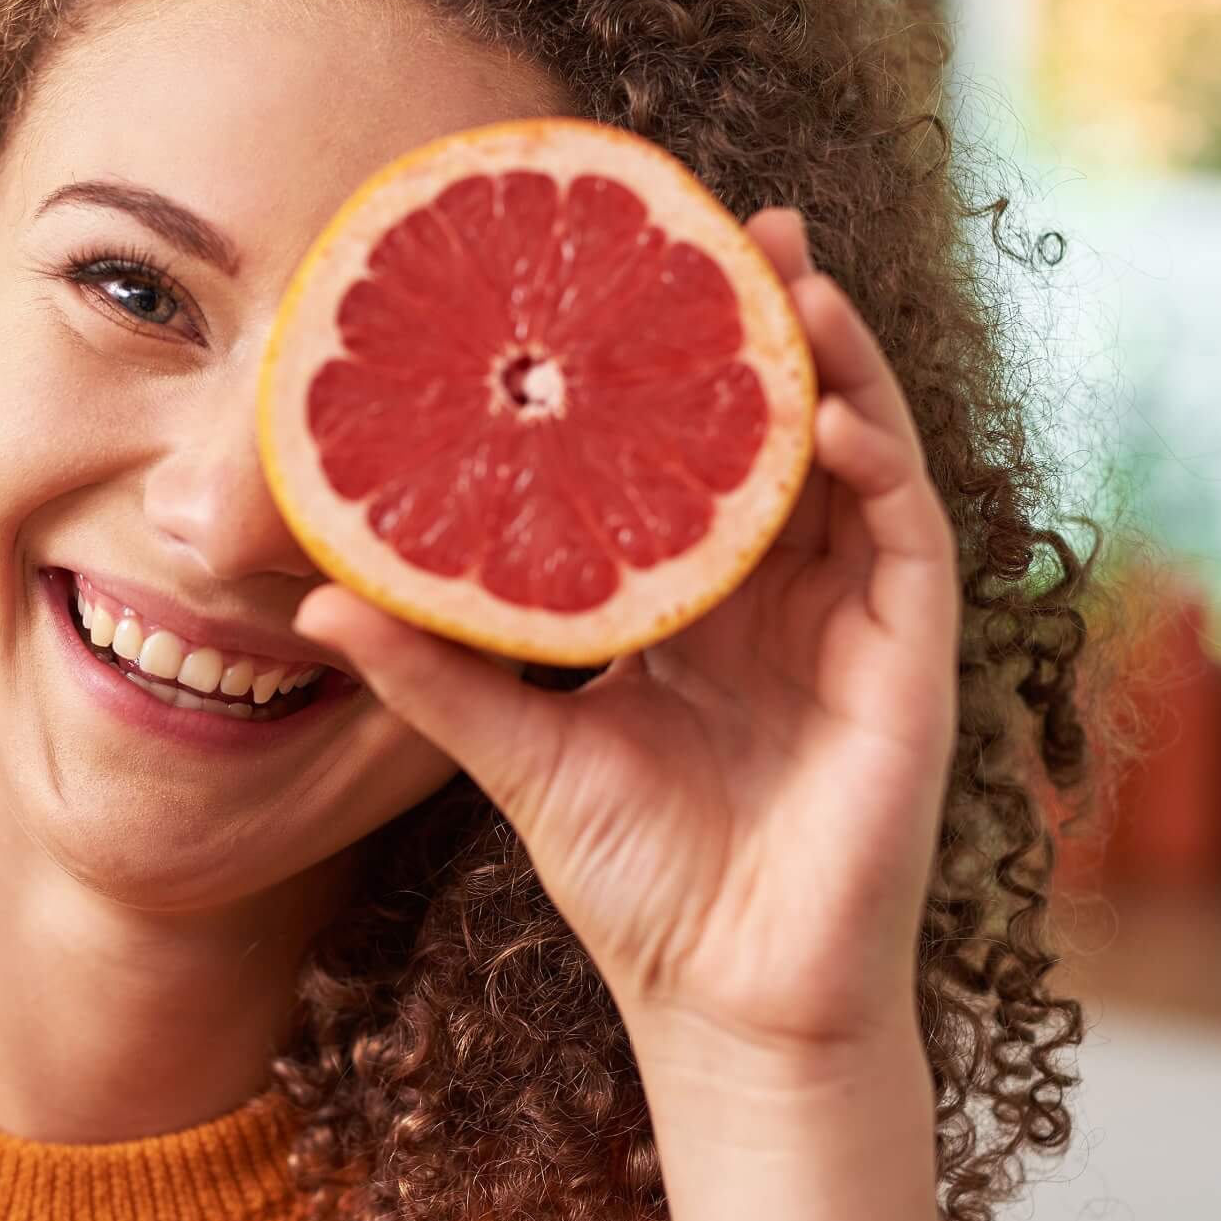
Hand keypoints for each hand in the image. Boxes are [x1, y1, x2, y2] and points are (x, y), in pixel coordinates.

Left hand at [290, 209, 959, 1065]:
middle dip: (771, 324)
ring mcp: (853, 625)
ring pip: (859, 457)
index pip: (695, 456)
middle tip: (739, 220)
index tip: (635, 273)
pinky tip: (833, 409)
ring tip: (793, 271)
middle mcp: (781, 598)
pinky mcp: (909, 664)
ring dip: (835, 360)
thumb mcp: (519, 755)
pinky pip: (906, 538)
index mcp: (697, 607)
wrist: (726, 999)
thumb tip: (310, 608)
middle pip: (783, 429)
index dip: (677, 368)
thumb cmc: (635, 881)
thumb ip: (432, 676)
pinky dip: (880, 464)